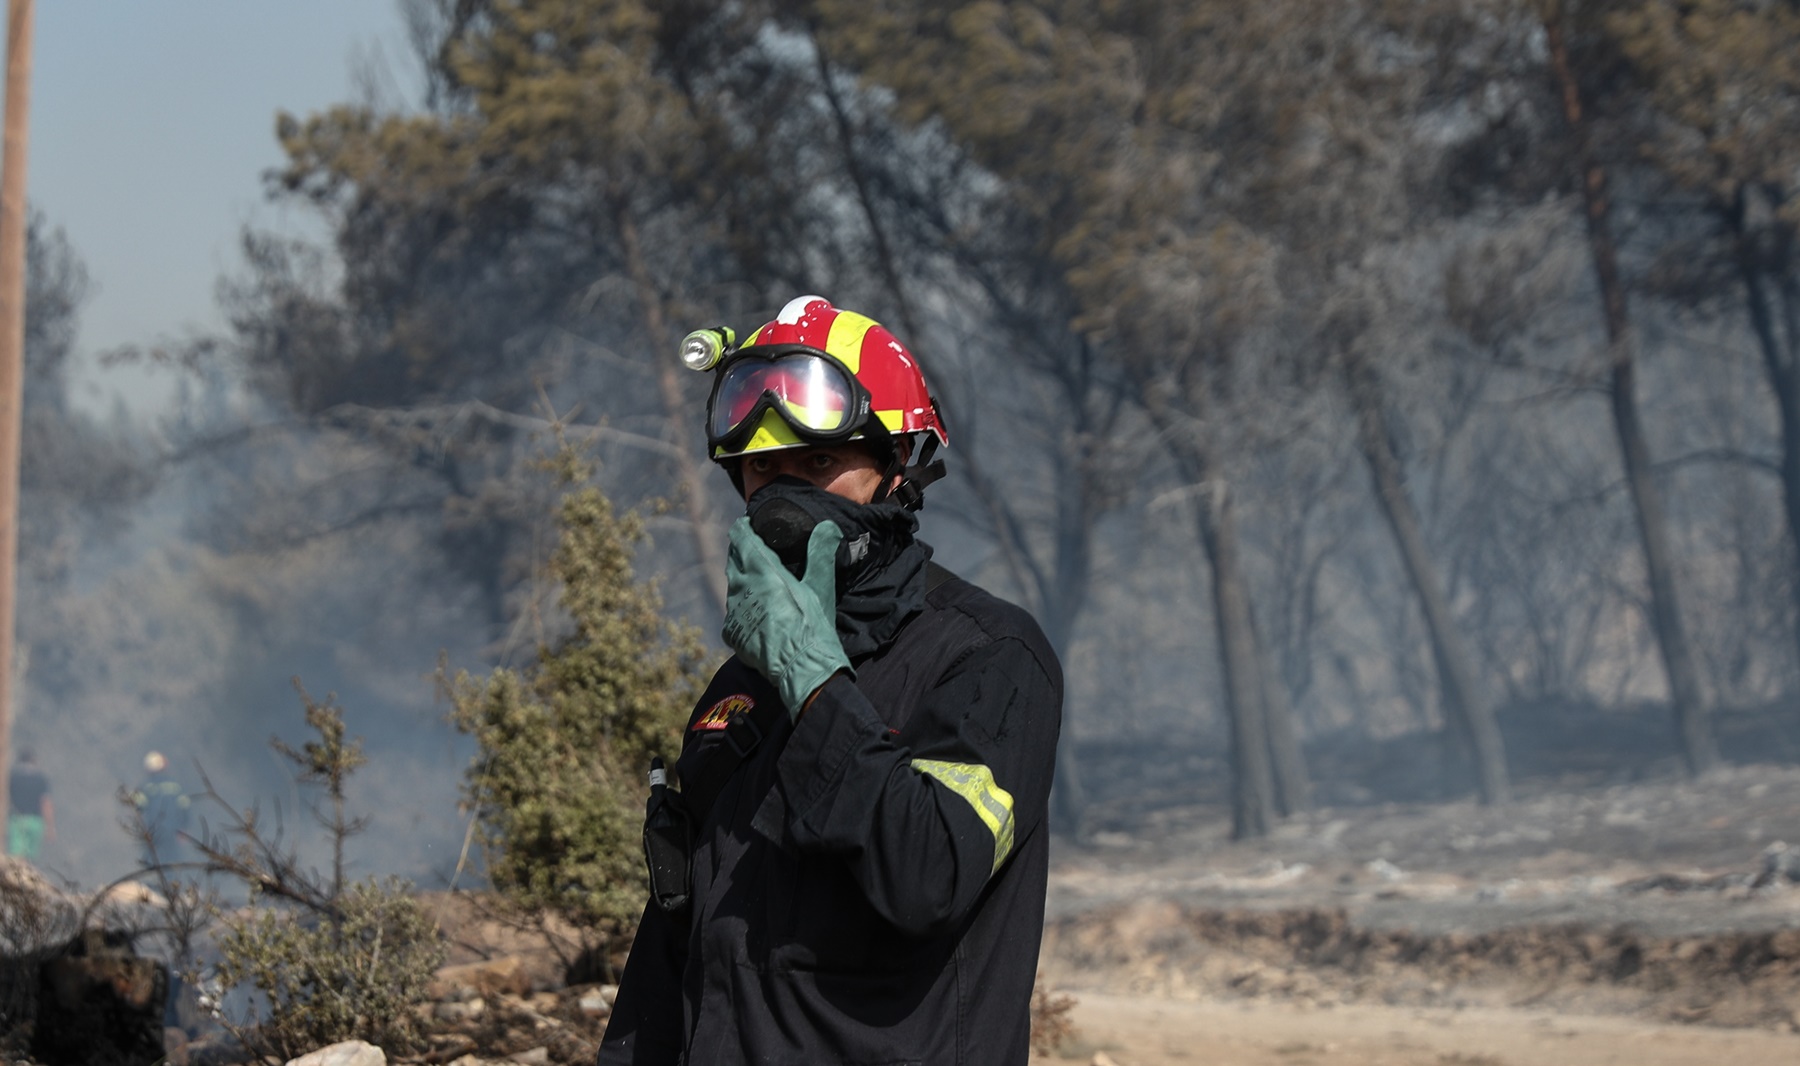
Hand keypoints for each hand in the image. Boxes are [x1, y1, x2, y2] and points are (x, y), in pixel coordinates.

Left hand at [721, 517, 851, 717]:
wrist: (801, 668)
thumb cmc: (812, 625)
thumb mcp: (821, 586)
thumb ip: (821, 552)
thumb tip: (828, 525)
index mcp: (762, 570)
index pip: (741, 539)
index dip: (743, 529)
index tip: (748, 524)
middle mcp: (742, 587)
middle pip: (734, 561)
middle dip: (741, 552)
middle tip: (753, 549)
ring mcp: (734, 612)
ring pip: (732, 587)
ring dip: (741, 580)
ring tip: (756, 581)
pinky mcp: (732, 633)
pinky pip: (732, 613)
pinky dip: (741, 608)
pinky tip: (754, 612)